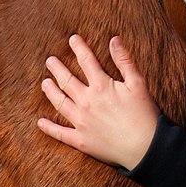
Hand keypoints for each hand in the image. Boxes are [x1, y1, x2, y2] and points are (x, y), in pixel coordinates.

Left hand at [37, 35, 158, 169]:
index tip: (72, 39)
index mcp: (101, 86)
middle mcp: (86, 102)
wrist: (145, 147)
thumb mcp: (138, 83)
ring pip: (60, 103)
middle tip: (50, 61)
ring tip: (44, 83)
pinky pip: (60, 133)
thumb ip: (124, 60)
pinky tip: (40, 122)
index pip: (86, 61)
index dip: (79, 48)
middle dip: (57, 69)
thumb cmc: (144, 114)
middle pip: (67, 81)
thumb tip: (114, 39)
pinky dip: (49, 127)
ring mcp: (81, 122)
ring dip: (51, 92)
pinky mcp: (81, 140)